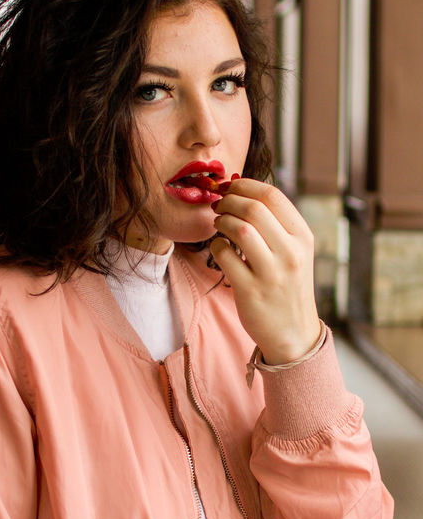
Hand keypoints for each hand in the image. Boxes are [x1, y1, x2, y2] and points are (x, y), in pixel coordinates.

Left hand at [210, 178, 320, 364]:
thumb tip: (244, 190)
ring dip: (222, 221)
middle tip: (218, 204)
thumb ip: (276, 224)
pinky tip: (219, 248)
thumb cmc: (288, 286)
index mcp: (303, 237)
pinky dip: (216, 246)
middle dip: (229, 200)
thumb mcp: (295, 252)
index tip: (230, 186)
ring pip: (239, 230)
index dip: (244, 185)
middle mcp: (290, 253)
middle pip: (254, 208)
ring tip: (219, 224)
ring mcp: (271, 273)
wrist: (293, 333)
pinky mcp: (250, 290)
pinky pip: (224, 256)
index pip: (272, 196)